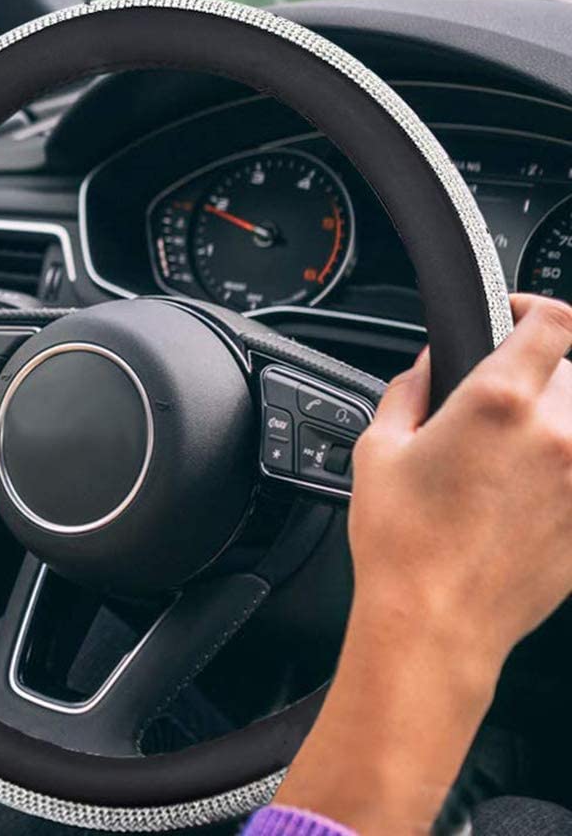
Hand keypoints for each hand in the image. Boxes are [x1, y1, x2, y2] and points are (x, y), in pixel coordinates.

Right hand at [274, 294, 571, 833]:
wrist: (434, 624)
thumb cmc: (402, 542)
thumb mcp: (379, 448)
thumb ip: (409, 390)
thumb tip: (429, 367)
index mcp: (499, 402)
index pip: (554, 321)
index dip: (533, 307)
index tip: (513, 315)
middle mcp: (556, 435)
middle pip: (571, 370)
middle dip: (535, 371)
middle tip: (490, 401)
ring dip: (552, 419)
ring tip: (505, 452)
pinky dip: (558, 468)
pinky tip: (516, 494)